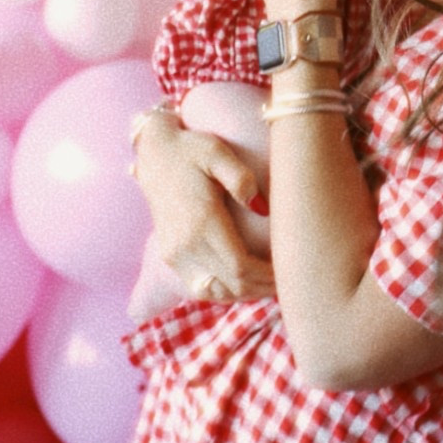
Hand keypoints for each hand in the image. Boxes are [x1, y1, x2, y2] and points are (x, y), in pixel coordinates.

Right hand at [131, 113, 275, 308]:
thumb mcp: (217, 152)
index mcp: (201, 222)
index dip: (268, 276)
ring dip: (245, 292)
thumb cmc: (190, 149)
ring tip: (271, 283)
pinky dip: (225, 291)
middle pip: (231, 284)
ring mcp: (173, 253)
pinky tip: (245, 282)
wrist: (153, 153)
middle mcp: (184, 244)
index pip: (240, 267)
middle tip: (289, 279)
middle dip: (263, 287)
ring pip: (215, 292)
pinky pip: (199, 287)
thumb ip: (241, 178)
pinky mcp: (169, 255)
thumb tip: (262, 208)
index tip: (289, 269)